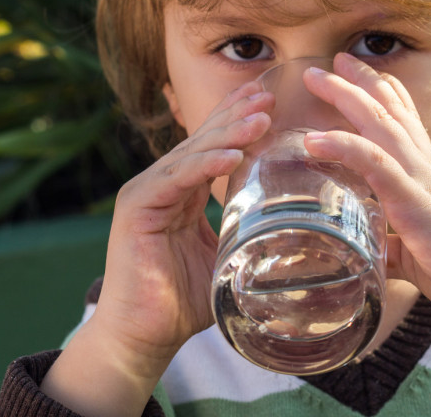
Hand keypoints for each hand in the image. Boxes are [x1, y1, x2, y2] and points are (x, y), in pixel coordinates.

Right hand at [41, 80, 272, 415]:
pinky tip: (232, 155)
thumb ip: (246, 233)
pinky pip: (176, 179)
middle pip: (204, 140)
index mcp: (183, 192)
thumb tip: (294, 227)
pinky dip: (204, 165)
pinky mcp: (135, 206)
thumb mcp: (226, 257)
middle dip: (238, 114)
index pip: (213, 146)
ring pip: (193, 153)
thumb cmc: (183, 302)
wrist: (144, 335)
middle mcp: (164, 184)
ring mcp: (146, 191)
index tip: (269, 100)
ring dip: (229, 134)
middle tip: (269, 94)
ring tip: (262, 118)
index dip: (238, 120)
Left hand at [301, 52, 430, 325]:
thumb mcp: (419, 251)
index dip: (381, 90)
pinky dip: (344, 146)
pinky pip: (375, 163)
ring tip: (315, 77)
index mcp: (429, 172)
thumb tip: (365, 253)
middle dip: (355, 80)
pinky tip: (314, 139)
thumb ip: (391, 246)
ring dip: (346, 96)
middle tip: (324, 63)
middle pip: (388, 108)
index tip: (354, 70)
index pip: (405, 118)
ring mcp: (422, 179)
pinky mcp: (415, 202)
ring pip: (380, 123)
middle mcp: (426, 165)